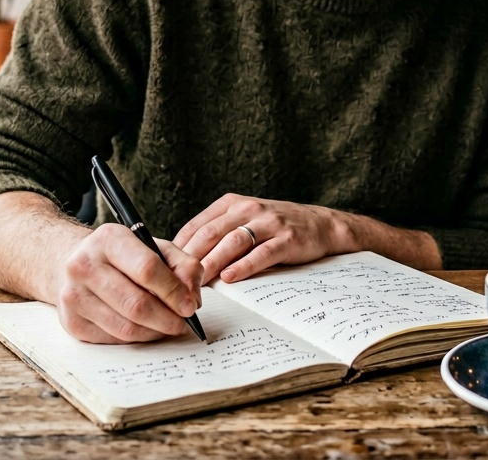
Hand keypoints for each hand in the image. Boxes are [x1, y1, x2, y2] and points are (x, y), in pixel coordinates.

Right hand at [53, 223, 203, 343]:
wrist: (75, 262)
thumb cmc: (122, 256)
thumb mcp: (154, 247)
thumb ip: (183, 265)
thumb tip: (192, 299)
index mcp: (108, 239)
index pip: (147, 269)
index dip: (174, 291)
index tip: (190, 306)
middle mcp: (84, 265)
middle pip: (136, 304)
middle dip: (167, 318)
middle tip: (183, 323)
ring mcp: (74, 295)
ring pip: (126, 327)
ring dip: (154, 332)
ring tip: (167, 326)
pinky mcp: (72, 322)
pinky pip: (114, 339)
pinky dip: (136, 338)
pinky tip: (145, 328)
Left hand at [172, 194, 354, 283]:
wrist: (321, 225)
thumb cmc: (275, 228)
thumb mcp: (245, 220)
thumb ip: (218, 233)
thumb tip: (182, 260)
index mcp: (232, 203)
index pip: (198, 225)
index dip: (179, 248)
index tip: (166, 269)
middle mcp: (248, 209)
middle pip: (211, 233)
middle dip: (191, 259)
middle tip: (176, 282)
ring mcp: (269, 223)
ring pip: (233, 243)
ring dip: (212, 264)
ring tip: (198, 283)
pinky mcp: (287, 239)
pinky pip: (261, 253)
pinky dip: (244, 266)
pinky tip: (230, 278)